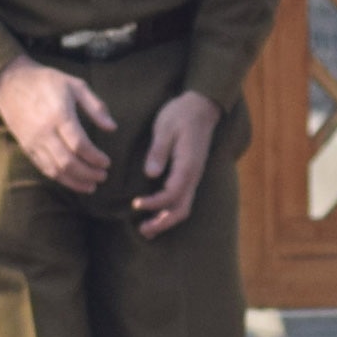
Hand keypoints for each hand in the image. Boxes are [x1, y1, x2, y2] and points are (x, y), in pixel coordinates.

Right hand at [0, 58, 115, 192]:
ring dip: (74, 181)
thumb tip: (112, 128)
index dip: (95, 158)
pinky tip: (71, 180)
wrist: (10, 82)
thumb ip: (95, 107)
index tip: (107, 163)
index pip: (80, 145)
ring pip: (54, 169)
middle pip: (67, 161)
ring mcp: (33, 141)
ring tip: (91, 185)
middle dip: (88, 173)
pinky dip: (58, 177)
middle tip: (103, 176)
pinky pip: (42, 167)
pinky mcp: (25, 146)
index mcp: (59, 115)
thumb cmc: (47, 81)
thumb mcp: (75, 85)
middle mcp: (44, 132)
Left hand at [132, 92, 222, 233]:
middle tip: (142, 230)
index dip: (154, 203)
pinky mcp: (190, 174)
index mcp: (187, 164)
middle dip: (163, 222)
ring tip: (147, 229)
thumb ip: (159, 151)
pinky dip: (169, 211)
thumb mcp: (165, 128)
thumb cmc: (180, 114)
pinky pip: (183, 199)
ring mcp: (194, 175)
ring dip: (166, 220)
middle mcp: (193, 174)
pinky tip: (156, 213)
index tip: (135, 204)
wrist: (201, 106)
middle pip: (182, 208)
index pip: (172, 193)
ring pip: (184, 207)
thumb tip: (151, 173)